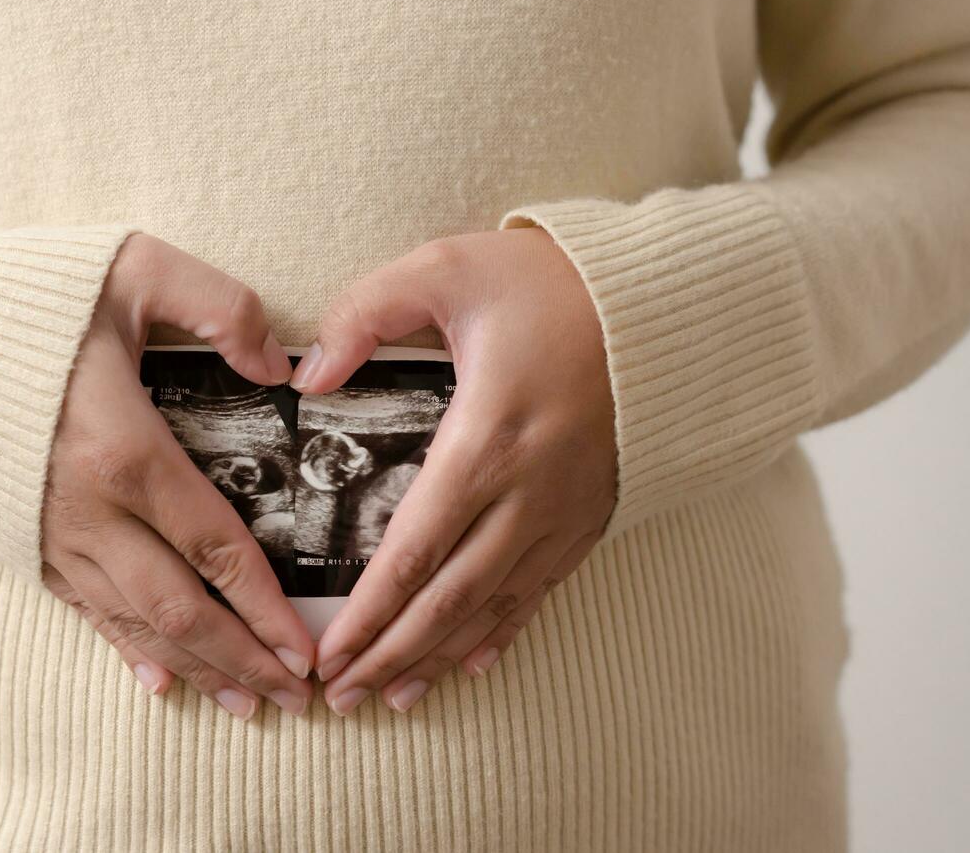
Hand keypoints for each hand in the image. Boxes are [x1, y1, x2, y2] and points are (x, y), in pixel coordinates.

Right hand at [40, 234, 314, 717]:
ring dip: (195, 668)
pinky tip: (160, 681)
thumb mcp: (134, 267)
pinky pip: (84, 610)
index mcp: (124, 450)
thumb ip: (222, 306)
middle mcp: (87, 510)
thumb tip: (282, 364)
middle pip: (180, 608)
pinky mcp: (21, 540)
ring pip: (134, 622)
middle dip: (242, 660)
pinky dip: (127, 650)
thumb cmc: (25, 295)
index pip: (214, 546)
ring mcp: (49, 533)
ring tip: (245, 706)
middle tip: (295, 701)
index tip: (309, 650)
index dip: (266, 607)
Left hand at [293, 227, 616, 714]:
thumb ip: (364, 316)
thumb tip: (306, 377)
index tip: (328, 653)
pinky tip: (471, 664)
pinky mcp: (591, 514)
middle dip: (391, 654)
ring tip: (393, 699)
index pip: (415, 550)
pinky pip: (540, 590)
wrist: (663, 300)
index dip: (370, 612)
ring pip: (493, 606)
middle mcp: (529, 491)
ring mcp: (565, 510)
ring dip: (439, 658)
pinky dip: (501, 632)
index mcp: (487, 440)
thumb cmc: (549, 283)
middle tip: (341, 698)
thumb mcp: (444, 269)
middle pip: (449, 598)